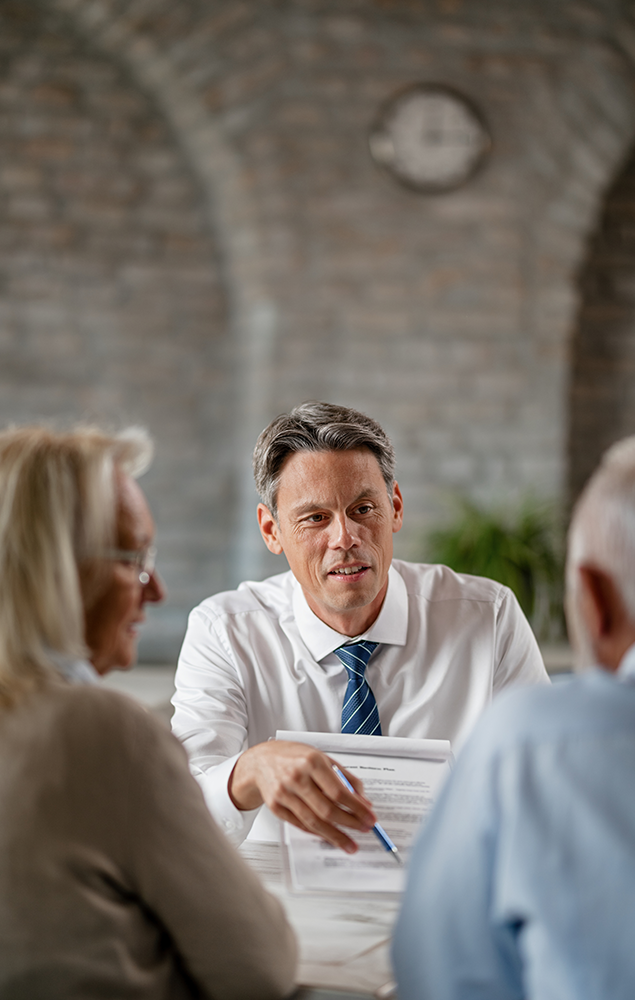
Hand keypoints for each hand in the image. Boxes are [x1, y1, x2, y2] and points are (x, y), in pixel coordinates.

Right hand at [228, 740, 375, 852]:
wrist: (260, 761)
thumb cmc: (293, 757)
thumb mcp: (321, 757)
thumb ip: (344, 776)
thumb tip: (363, 799)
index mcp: (312, 762)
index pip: (339, 791)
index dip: (357, 807)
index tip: (370, 816)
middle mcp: (297, 778)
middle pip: (327, 809)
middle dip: (350, 823)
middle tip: (364, 829)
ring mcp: (284, 794)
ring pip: (314, 822)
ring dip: (335, 836)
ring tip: (350, 844)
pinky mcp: (276, 808)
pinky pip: (301, 825)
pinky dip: (318, 833)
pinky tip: (330, 837)